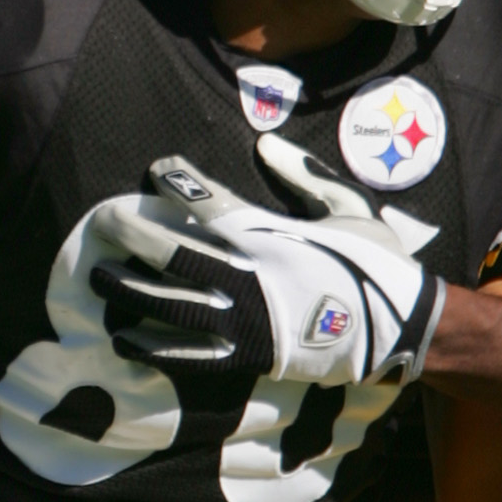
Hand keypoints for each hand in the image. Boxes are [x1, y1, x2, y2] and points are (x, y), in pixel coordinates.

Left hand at [86, 153, 445, 389]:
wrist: (403, 325)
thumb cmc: (377, 262)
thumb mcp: (349, 206)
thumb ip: (304, 175)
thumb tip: (266, 144)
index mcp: (270, 232)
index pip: (208, 200)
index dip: (177, 181)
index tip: (157, 169)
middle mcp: (249, 272)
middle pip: (173, 249)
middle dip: (134, 235)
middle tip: (104, 224)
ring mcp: (244, 317)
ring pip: (170, 302)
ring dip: (130, 290)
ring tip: (98, 278)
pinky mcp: (248, 356)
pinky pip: (190, 353)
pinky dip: (154, 346)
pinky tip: (124, 339)